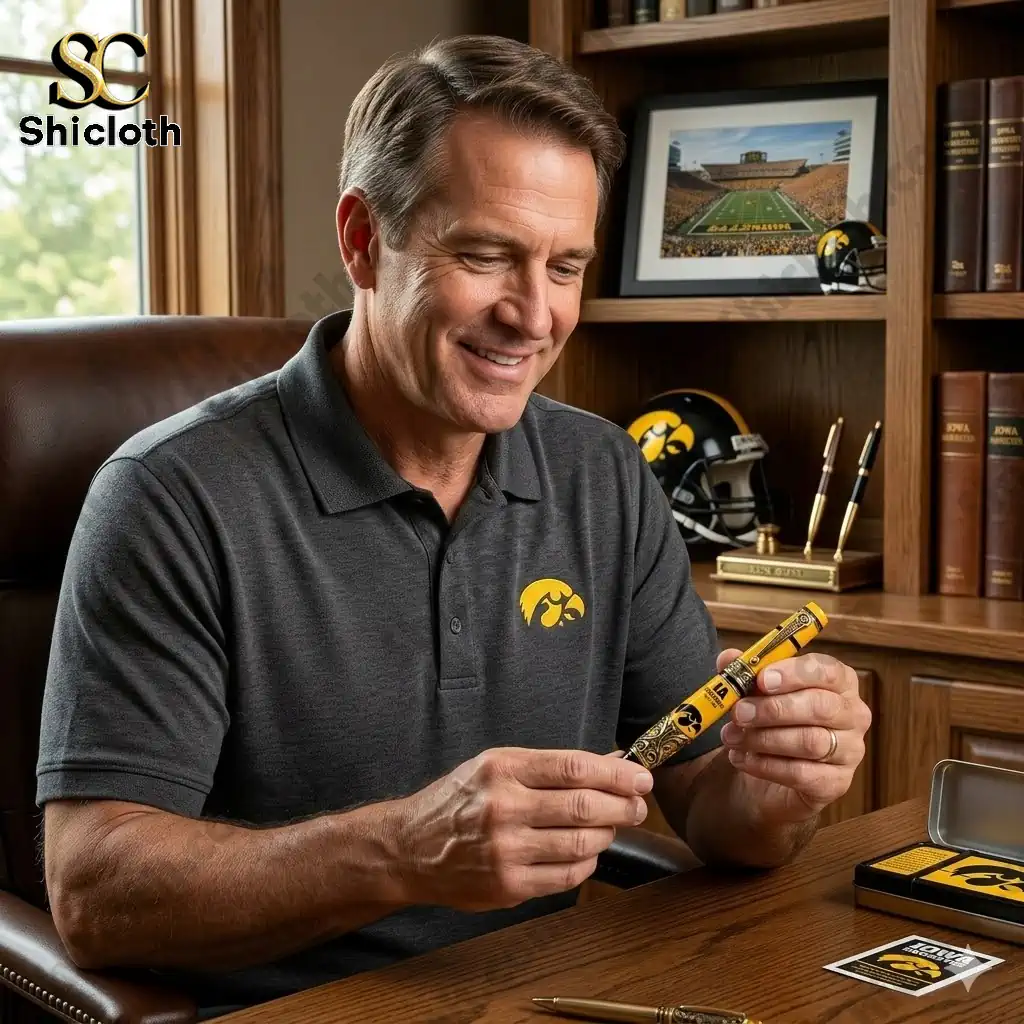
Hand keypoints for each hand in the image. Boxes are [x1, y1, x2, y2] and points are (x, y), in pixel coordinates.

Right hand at [389, 747, 652, 911]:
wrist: (410, 847)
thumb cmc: (458, 801)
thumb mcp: (496, 766)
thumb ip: (551, 766)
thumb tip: (611, 759)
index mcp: (502, 769)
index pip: (574, 767)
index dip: (616, 773)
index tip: (640, 777)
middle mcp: (503, 807)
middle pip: (584, 806)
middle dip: (623, 806)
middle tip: (638, 805)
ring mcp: (506, 850)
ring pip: (581, 844)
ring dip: (607, 834)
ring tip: (609, 827)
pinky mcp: (508, 885)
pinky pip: (567, 877)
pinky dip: (587, 864)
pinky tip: (585, 853)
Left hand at [717, 650, 871, 824]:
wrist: (771, 775)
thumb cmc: (770, 721)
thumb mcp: (754, 692)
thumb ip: (742, 672)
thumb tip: (728, 658)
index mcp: (839, 681)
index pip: (826, 670)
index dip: (794, 673)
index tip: (761, 680)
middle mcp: (853, 714)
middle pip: (820, 707)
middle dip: (773, 709)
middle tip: (739, 712)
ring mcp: (850, 751)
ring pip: (810, 742)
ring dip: (764, 738)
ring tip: (732, 737)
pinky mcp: (836, 783)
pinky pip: (801, 773)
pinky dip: (765, 765)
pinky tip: (741, 758)